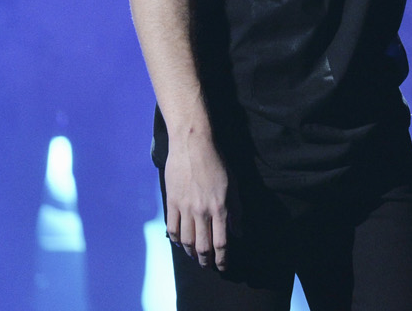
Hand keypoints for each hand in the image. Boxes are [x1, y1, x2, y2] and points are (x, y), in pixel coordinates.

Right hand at [164, 131, 234, 270]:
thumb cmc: (216, 163)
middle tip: (208, 266)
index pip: (222, 243)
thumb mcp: (233, 186)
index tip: (223, 266)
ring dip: (191, 254)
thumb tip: (239, 233)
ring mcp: (185, 208)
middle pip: (202, 247)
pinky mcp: (172, 203)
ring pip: (186, 241)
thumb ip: (236, 211)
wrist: (193, 145)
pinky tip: (180, 243)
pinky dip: (176, 240)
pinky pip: (172, 228)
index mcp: (220, 208)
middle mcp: (202, 212)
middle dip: (206, 261)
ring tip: (195, 257)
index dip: (223, 259)